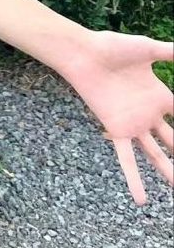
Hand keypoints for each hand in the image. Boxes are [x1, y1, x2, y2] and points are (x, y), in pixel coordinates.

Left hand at [62, 30, 173, 204]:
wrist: (82, 54)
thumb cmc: (112, 48)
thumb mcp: (147, 49)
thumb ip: (170, 52)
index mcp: (159, 95)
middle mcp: (149, 113)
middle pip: (173, 141)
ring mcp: (133, 123)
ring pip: (155, 154)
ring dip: (166, 172)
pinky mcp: (116, 130)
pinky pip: (127, 159)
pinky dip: (133, 179)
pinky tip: (140, 199)